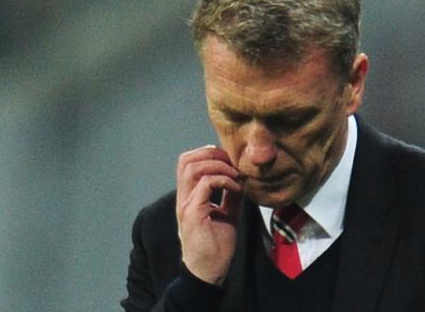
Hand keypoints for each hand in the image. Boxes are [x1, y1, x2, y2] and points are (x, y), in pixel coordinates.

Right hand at [176, 145, 242, 284]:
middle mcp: (183, 198)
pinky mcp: (193, 213)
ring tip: (234, 174)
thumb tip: (241, 180)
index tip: (229, 160)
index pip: (188, 163)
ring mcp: (186, 205)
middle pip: (186, 160)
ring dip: (218, 165)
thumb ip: (230, 196)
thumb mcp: (228, 214)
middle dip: (212, 153)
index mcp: (189, 197)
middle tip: (232, 162)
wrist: (209, 272)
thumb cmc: (216, 247)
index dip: (207, 154)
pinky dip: (224, 180)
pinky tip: (236, 187)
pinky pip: (206, 183)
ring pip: (192, 167)